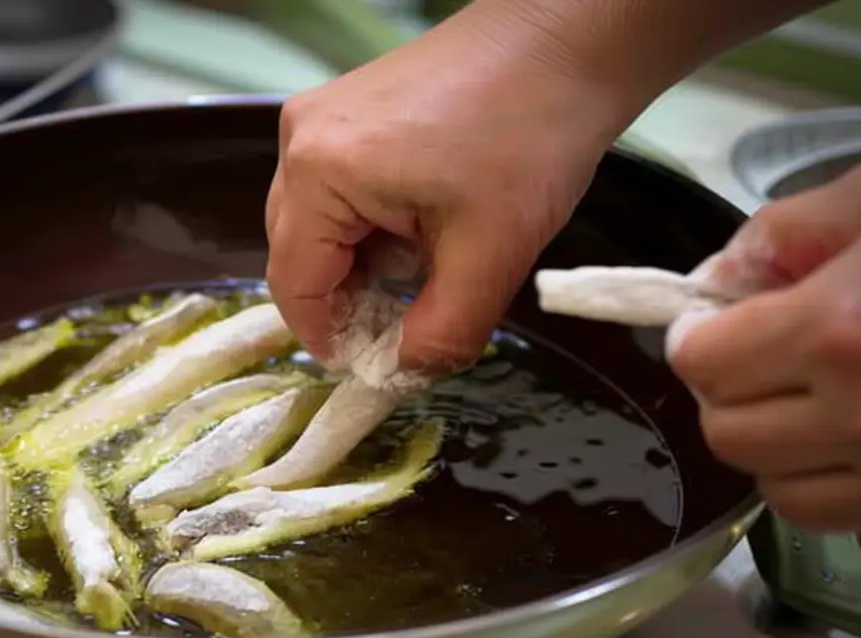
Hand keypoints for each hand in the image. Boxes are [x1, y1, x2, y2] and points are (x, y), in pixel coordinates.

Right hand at [265, 4, 627, 375]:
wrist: (567, 39)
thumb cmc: (531, 133)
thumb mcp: (491, 255)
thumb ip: (440, 334)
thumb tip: (402, 375)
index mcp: (319, 171)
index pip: (293, 284)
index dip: (330, 338)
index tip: (377, 366)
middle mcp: (300, 138)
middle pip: (297, 253)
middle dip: (349, 299)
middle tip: (409, 326)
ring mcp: (321, 117)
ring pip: (319, 224)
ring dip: (366, 261)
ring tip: (433, 264)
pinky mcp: (347, 108)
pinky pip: (338, 189)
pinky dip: (375, 223)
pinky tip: (427, 224)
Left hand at [666, 152, 860, 560]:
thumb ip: (786, 233)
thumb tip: (713, 286)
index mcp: (839, 332)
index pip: (705, 364)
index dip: (698, 340)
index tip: (710, 327)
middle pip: (732, 436)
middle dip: (731, 395)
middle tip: (760, 363)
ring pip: (788, 498)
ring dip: (786, 453)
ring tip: (821, 405)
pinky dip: (859, 500)